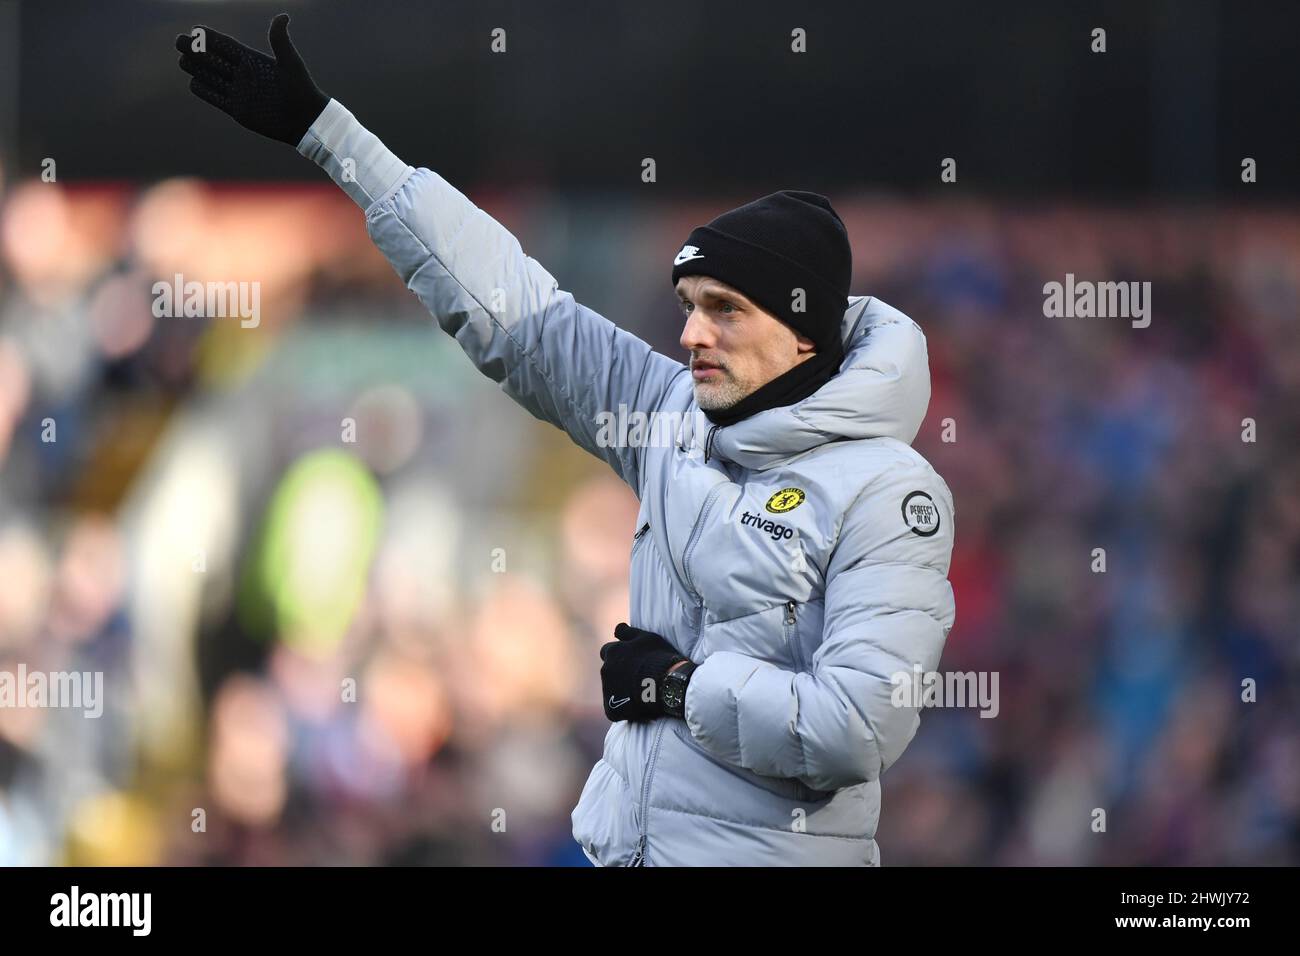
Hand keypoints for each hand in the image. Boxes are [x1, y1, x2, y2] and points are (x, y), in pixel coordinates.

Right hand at [175, 13, 329, 145]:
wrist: (307, 121)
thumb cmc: (303, 90)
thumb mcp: (291, 63)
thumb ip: (280, 41)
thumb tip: (283, 16)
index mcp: (254, 61)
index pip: (227, 46)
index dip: (211, 38)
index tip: (195, 30)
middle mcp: (245, 75)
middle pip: (215, 60)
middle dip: (196, 51)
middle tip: (179, 41)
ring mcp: (241, 93)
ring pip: (213, 77)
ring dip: (197, 68)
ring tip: (182, 60)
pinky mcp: (239, 110)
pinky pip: (217, 98)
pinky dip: (205, 90)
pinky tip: (193, 82)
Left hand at [599, 623, 686, 721]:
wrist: (668, 684)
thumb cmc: (660, 657)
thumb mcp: (647, 637)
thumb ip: (628, 632)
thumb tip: (617, 628)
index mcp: (612, 651)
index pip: (608, 652)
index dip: (621, 656)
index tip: (633, 662)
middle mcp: (605, 670)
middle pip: (609, 671)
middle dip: (619, 673)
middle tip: (639, 677)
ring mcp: (607, 690)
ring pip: (611, 689)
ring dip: (621, 689)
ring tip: (642, 692)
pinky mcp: (611, 709)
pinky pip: (614, 709)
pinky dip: (623, 708)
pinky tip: (639, 705)